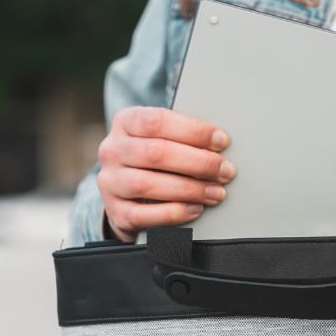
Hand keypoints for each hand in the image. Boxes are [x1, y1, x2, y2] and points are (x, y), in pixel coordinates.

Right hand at [97, 107, 235, 241]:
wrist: (124, 190)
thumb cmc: (152, 159)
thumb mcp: (160, 137)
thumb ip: (181, 136)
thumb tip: (219, 144)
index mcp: (124, 122)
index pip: (157, 121)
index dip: (193, 131)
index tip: (221, 141)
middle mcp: (112, 150)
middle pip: (155, 153)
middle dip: (198, 163)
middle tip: (225, 171)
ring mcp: (110, 182)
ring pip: (146, 184)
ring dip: (188, 189)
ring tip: (214, 192)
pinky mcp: (115, 211)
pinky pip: (142, 215)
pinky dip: (172, 213)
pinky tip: (194, 209)